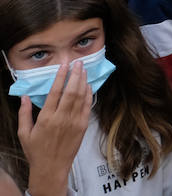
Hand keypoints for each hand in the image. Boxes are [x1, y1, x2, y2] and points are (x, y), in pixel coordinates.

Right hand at [18, 60, 91, 195]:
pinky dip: (88, 94)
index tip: (64, 65)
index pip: (55, 92)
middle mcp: (61, 118)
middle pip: (71, 91)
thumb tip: (24, 97)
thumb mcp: (24, 133)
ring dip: (83, 81)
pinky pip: (87, 106)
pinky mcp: (83, 126)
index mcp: (46, 118)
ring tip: (84, 69)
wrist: (52, 167)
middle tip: (78, 62)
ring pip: (80, 96)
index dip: (60, 76)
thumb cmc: (36, 151)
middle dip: (75, 74)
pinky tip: (88, 86)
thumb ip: (24, 114)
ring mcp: (74, 122)